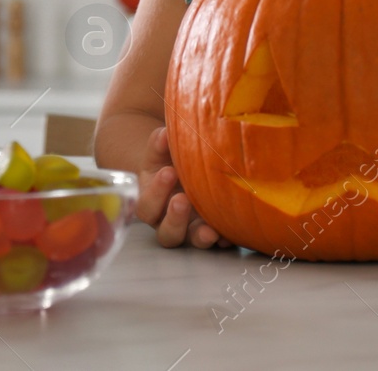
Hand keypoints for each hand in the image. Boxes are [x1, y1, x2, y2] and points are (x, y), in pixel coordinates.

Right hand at [135, 125, 232, 249]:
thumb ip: (160, 143)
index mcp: (153, 203)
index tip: (169, 172)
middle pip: (166, 232)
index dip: (156, 192)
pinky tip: (230, 235)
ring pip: (191, 242)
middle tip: (183, 199)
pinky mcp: (213, 234)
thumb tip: (164, 134)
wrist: (187, 170)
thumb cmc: (170, 161)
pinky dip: (224, 239)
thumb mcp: (162, 152)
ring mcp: (192, 231)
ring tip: (209, 230)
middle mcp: (169, 222)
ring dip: (199, 236)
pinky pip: (218, 243)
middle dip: (174, 218)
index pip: (147, 206)